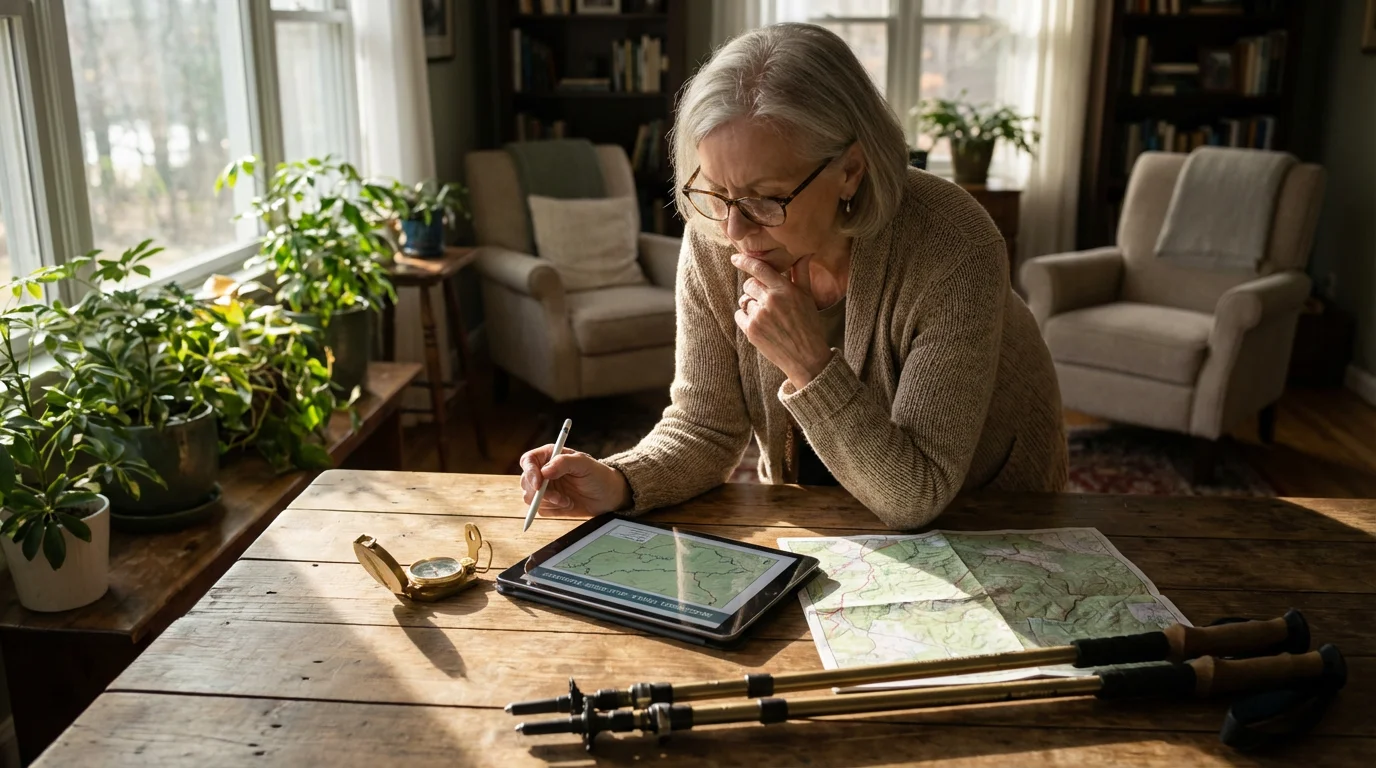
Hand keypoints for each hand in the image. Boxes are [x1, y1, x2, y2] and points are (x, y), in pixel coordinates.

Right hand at [519, 445, 629, 517]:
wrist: (608, 495)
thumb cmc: (598, 475)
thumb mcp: (584, 464)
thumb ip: (564, 463)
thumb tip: (545, 471)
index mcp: (549, 456)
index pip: (528, 461)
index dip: (530, 472)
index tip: (539, 484)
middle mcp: (544, 471)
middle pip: (526, 482)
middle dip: (540, 493)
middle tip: (558, 497)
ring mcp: (545, 488)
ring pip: (530, 498)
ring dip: (549, 502)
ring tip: (567, 500)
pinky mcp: (548, 503)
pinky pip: (540, 509)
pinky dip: (553, 509)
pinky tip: (568, 504)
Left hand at [732, 253, 832, 387]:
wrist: (807, 358)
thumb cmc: (809, 325)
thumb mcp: (808, 297)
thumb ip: (801, 273)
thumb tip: (805, 253)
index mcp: (785, 289)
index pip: (759, 269)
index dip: (745, 261)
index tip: (735, 258)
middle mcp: (771, 301)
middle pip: (749, 284)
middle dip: (756, 290)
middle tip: (769, 302)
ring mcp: (759, 316)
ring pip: (744, 300)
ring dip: (752, 306)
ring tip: (769, 317)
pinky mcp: (751, 331)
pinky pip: (740, 315)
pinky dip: (746, 318)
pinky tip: (762, 326)